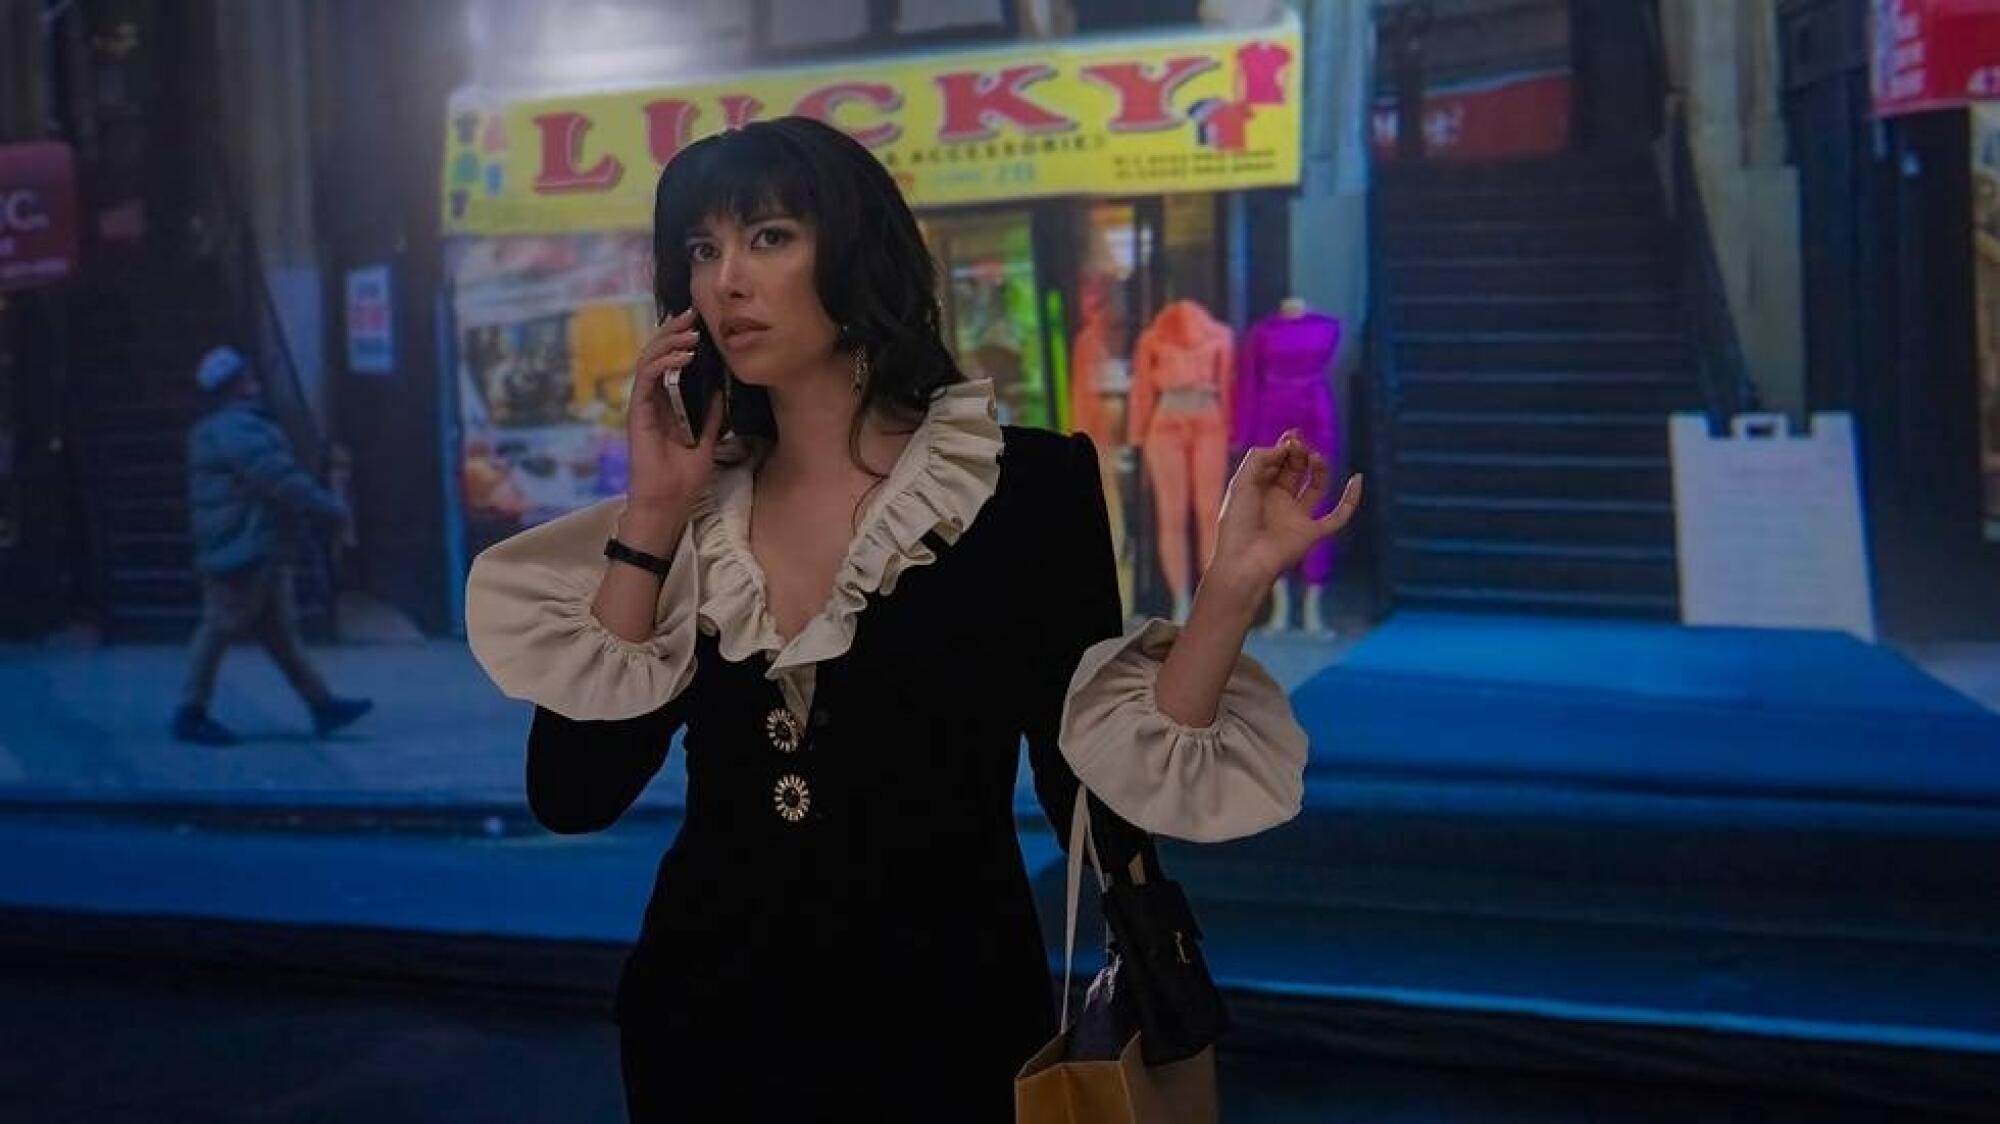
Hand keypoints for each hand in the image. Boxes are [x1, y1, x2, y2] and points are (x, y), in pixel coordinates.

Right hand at [626, 309, 722, 512]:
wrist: (669, 502)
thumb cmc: (685, 479)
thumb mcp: (708, 441)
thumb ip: (711, 416)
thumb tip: (721, 391)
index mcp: (667, 405)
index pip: (670, 363)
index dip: (682, 340)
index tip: (701, 324)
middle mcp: (653, 400)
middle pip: (657, 354)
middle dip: (674, 331)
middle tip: (693, 314)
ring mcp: (643, 404)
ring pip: (648, 360)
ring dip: (670, 342)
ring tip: (691, 334)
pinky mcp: (637, 411)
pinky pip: (646, 378)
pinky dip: (663, 363)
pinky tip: (682, 357)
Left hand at [1207, 430, 1361, 601]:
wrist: (1244, 562)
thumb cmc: (1236, 524)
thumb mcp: (1241, 483)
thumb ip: (1259, 458)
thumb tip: (1286, 448)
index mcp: (1258, 491)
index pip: (1276, 462)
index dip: (1284, 448)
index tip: (1290, 437)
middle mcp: (1278, 502)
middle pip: (1295, 470)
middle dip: (1298, 454)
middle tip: (1299, 446)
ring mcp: (1297, 518)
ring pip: (1316, 487)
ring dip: (1319, 469)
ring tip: (1315, 457)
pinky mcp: (1312, 534)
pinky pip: (1338, 516)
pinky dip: (1351, 500)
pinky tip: (1357, 479)